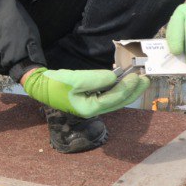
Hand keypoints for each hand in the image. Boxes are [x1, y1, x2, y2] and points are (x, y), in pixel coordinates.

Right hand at [23, 68, 148, 117]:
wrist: (40, 85)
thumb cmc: (54, 84)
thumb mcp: (74, 80)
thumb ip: (96, 79)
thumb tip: (114, 77)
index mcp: (89, 108)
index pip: (114, 98)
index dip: (127, 87)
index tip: (136, 75)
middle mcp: (93, 109)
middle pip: (119, 101)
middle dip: (133, 91)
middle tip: (146, 79)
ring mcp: (92, 104)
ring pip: (115, 99)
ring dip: (128, 89)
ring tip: (139, 79)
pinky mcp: (90, 98)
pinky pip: (108, 94)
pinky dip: (117, 86)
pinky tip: (122, 78)